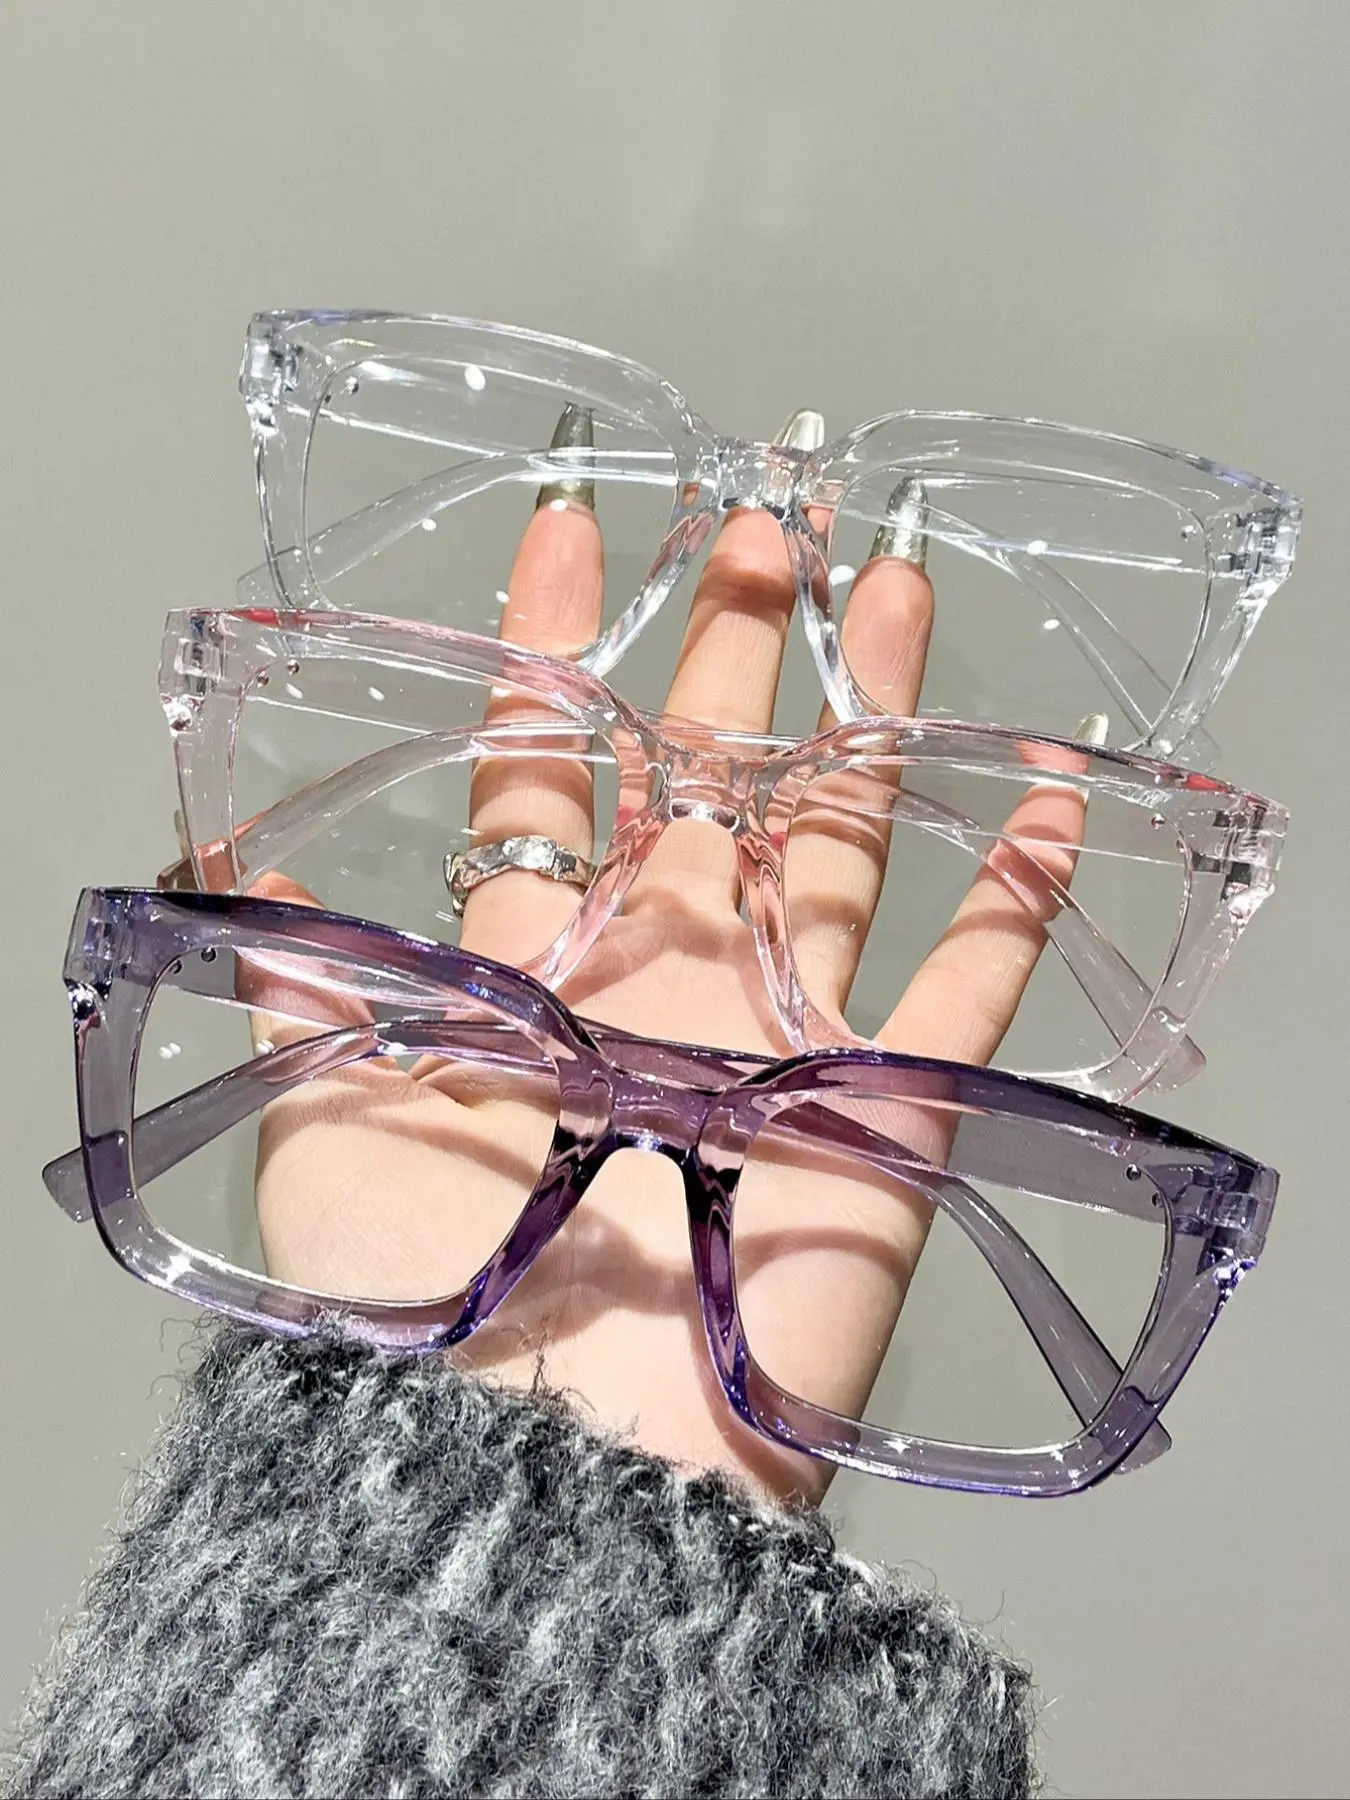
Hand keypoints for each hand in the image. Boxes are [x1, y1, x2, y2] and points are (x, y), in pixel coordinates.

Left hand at [247, 492, 1087, 1502]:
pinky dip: (1013, 898)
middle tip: (762, 514)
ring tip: (898, 586)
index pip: (548, 773)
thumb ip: (295, 973)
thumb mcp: (320, 1103)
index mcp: (538, 967)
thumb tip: (215, 854)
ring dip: (873, 716)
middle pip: (709, 779)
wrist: (553, 1454)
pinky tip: (1038, 797)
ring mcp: (780, 1031)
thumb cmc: (427, 1286)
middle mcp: (662, 978)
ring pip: (842, 840)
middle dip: (734, 646)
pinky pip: (971, 987)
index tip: (569, 533)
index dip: (556, 652)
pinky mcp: (886, 1106)